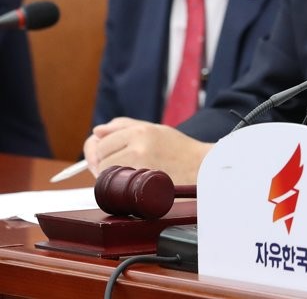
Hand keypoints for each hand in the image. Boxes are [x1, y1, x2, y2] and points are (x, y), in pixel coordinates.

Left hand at [83, 117, 213, 184]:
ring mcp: (140, 165)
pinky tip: (133, 182)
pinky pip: (115, 185)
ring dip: (112, 175)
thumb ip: (124, 126)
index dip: (101, 149)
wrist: (203, 167)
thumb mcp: (155, 129)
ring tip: (131, 173)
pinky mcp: (142, 183)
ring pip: (105, 172)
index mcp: (140, 131)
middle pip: (100, 156)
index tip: (105, 155)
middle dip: (105, 162)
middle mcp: (138, 146)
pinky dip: (119, 185)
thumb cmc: (180, 149)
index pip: (101, 140)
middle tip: (123, 165)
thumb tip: (97, 131)